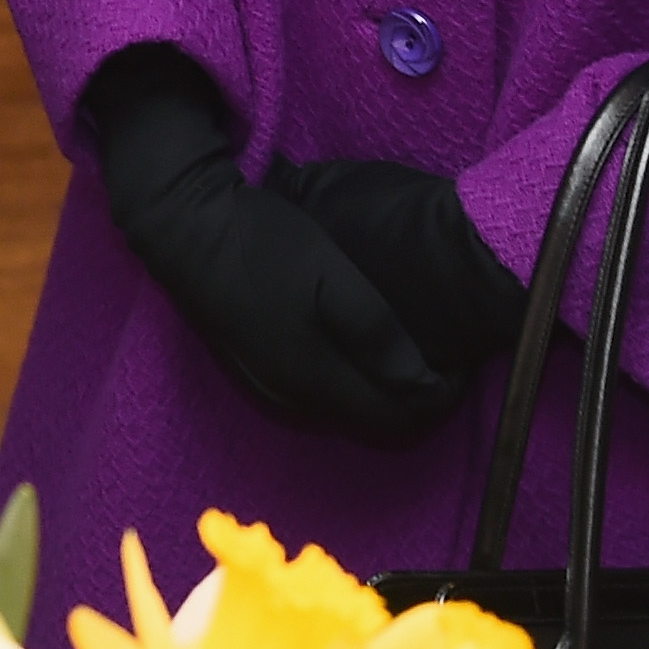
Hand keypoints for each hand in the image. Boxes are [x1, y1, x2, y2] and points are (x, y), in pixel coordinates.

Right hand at [80, 44, 471, 440]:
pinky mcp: (252, 367)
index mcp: (317, 379)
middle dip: (412, 397)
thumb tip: (424, 383)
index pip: (397, 418)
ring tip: (408, 352)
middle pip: (372, 420)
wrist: (186, 228)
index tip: (463, 365)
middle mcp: (293, 398)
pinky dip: (348, 380)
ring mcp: (268, 386)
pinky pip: (316, 392)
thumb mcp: (333, 278)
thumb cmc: (265, 245)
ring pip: (343, 408)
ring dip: (379, 390)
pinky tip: (355, 347)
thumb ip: (379, 335)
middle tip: (443, 359)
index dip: (438, 398)